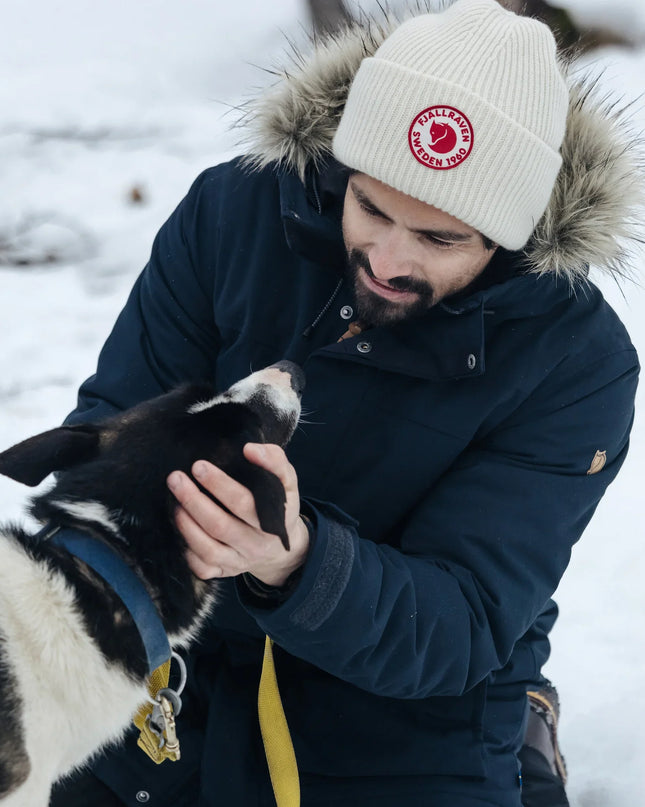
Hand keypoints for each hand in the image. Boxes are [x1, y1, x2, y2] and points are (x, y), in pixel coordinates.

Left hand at [167, 443, 308, 586]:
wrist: (281, 548)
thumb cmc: (278, 506)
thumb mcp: (287, 482)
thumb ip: (275, 461)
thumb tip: (250, 449)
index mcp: (273, 521)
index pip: (243, 503)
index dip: (220, 485)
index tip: (198, 466)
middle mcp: (255, 545)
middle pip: (220, 526)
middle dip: (194, 501)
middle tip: (175, 478)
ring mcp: (239, 561)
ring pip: (208, 549)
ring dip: (186, 525)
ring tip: (173, 503)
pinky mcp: (225, 572)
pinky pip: (203, 568)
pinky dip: (187, 551)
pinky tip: (178, 530)